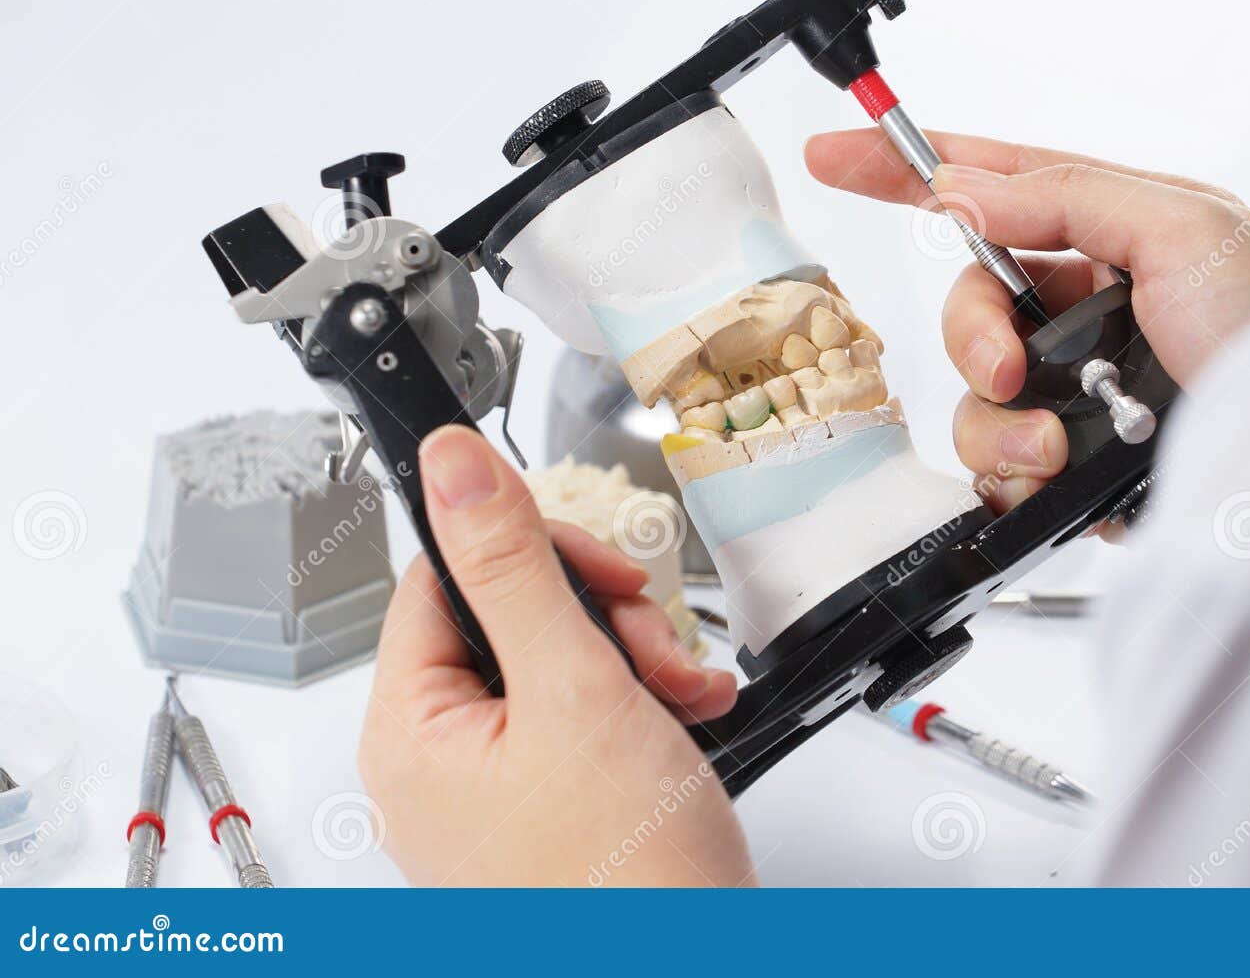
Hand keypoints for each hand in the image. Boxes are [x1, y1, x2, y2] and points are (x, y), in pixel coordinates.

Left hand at [358, 426, 752, 885]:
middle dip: (601, 617)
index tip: (600, 566)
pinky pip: (583, 718)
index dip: (529, 553)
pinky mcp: (550, 806)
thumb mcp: (572, 690)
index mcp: (412, 729)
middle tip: (650, 649)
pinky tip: (687, 718)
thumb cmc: (624, 883)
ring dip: (635, 659)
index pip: (445, 577)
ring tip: (682, 695)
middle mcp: (442, 761)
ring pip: (557, 663)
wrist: (694, 976)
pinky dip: (642, 705)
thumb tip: (449, 465)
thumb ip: (513, 565)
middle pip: (510, 617)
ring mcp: (497, 789)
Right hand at [805, 130, 1249, 510]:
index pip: (995, 187)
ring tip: (1053, 444)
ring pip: (977, 390)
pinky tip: (1054, 477)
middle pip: (975, 303)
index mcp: (1122, 233)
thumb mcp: (1188, 228)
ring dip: (998, 418)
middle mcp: (1096, 309)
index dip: (911, 168)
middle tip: (1011, 366)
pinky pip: (997, 463)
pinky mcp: (1078, 465)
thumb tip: (965, 187)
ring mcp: (1085, 391)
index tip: (837, 150)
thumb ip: (1067, 196)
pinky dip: (1010, 474)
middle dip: (974, 335)